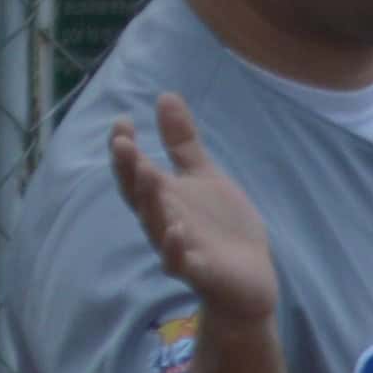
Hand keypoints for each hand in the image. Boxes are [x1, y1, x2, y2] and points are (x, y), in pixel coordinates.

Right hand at [107, 96, 283, 331]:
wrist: (250, 277)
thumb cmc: (220, 226)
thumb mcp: (202, 176)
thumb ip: (182, 142)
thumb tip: (165, 95)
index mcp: (163, 197)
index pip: (136, 171)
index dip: (126, 148)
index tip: (123, 121)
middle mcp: (163, 221)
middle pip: (139, 196)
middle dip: (129, 171)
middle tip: (122, 143)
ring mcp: (179, 248)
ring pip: (156, 225)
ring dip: (150, 202)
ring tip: (147, 174)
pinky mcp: (199, 272)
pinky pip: (181, 262)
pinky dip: (175, 248)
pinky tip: (177, 230)